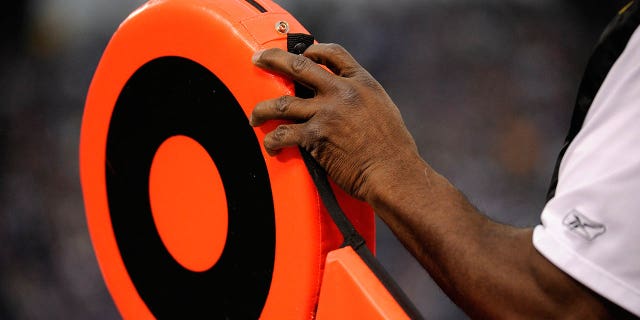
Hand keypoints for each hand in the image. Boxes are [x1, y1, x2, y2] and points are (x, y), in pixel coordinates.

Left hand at [250, 43, 421, 201]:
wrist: (392, 172)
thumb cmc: (393, 148)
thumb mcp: (382, 109)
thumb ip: (361, 98)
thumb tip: (346, 99)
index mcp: (361, 83)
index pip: (333, 53)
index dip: (313, 49)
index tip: (301, 52)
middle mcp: (341, 92)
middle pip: (298, 66)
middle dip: (272, 60)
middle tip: (258, 59)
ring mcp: (326, 113)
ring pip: (281, 103)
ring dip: (262, 109)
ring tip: (255, 115)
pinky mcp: (315, 137)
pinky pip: (283, 134)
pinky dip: (272, 141)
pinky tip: (270, 146)